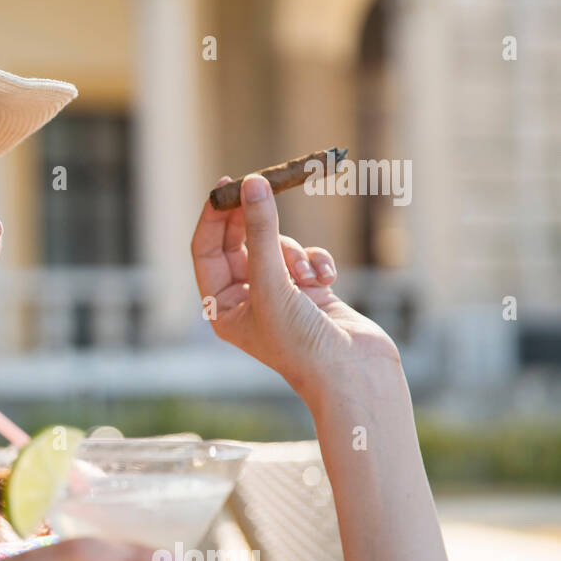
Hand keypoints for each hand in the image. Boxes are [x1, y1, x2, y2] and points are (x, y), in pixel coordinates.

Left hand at [190, 173, 401, 399]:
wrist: (353, 375)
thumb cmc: (301, 342)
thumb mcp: (273, 282)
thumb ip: (262, 232)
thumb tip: (252, 185)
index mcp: (222, 307)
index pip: (207, 251)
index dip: (213, 218)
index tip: (226, 185)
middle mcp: (246, 301)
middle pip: (240, 243)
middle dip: (253, 221)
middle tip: (262, 186)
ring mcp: (279, 295)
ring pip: (278, 248)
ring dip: (294, 254)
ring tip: (307, 276)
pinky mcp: (311, 292)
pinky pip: (307, 259)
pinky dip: (317, 263)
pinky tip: (327, 280)